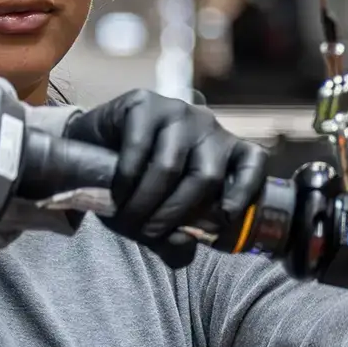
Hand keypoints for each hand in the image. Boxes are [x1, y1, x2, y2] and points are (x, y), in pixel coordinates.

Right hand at [64, 90, 268, 265]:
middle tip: (150, 233)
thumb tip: (184, 243)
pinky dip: (126, 179)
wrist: (94, 145)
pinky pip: (139, 147)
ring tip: (128, 220)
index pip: (253, 162)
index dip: (244, 192)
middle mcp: (207, 126)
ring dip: (146, 201)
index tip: (224, 219)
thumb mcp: (164, 209)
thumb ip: (178, 229)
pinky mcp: (145, 104)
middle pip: (206, 175)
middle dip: (176, 212)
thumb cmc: (140, 182)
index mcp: (225, 149)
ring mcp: (177, 112)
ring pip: (170, 165)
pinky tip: (117, 193)